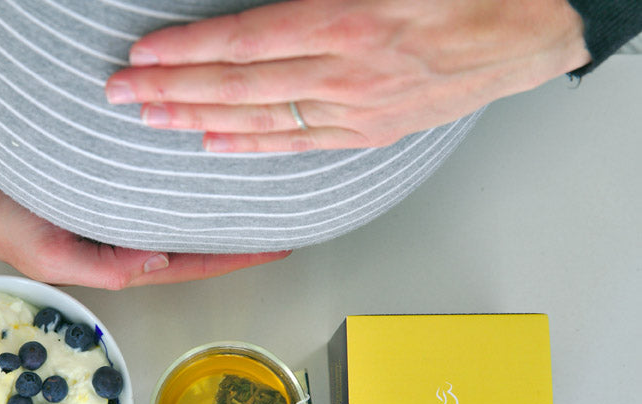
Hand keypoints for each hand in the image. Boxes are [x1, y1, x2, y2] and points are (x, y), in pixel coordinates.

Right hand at [0, 148, 289, 288]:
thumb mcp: (50, 253)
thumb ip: (104, 266)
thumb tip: (158, 262)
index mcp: (114, 260)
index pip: (186, 264)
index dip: (231, 259)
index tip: (271, 247)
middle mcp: (120, 234)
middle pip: (188, 238)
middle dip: (230, 232)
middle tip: (274, 215)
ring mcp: (113, 205)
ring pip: (174, 209)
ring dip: (210, 204)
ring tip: (249, 192)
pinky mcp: (103, 176)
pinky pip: (152, 181)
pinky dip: (179, 178)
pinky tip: (199, 165)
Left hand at [106, 0, 590, 151]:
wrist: (530, 24)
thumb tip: (254, 11)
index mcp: (342, 21)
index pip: (240, 42)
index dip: (184, 52)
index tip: (140, 56)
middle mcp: (342, 72)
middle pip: (235, 86)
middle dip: (169, 90)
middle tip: (120, 93)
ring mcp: (356, 108)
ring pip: (258, 119)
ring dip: (195, 119)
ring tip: (149, 119)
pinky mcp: (370, 130)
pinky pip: (297, 143)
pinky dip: (250, 144)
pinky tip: (213, 143)